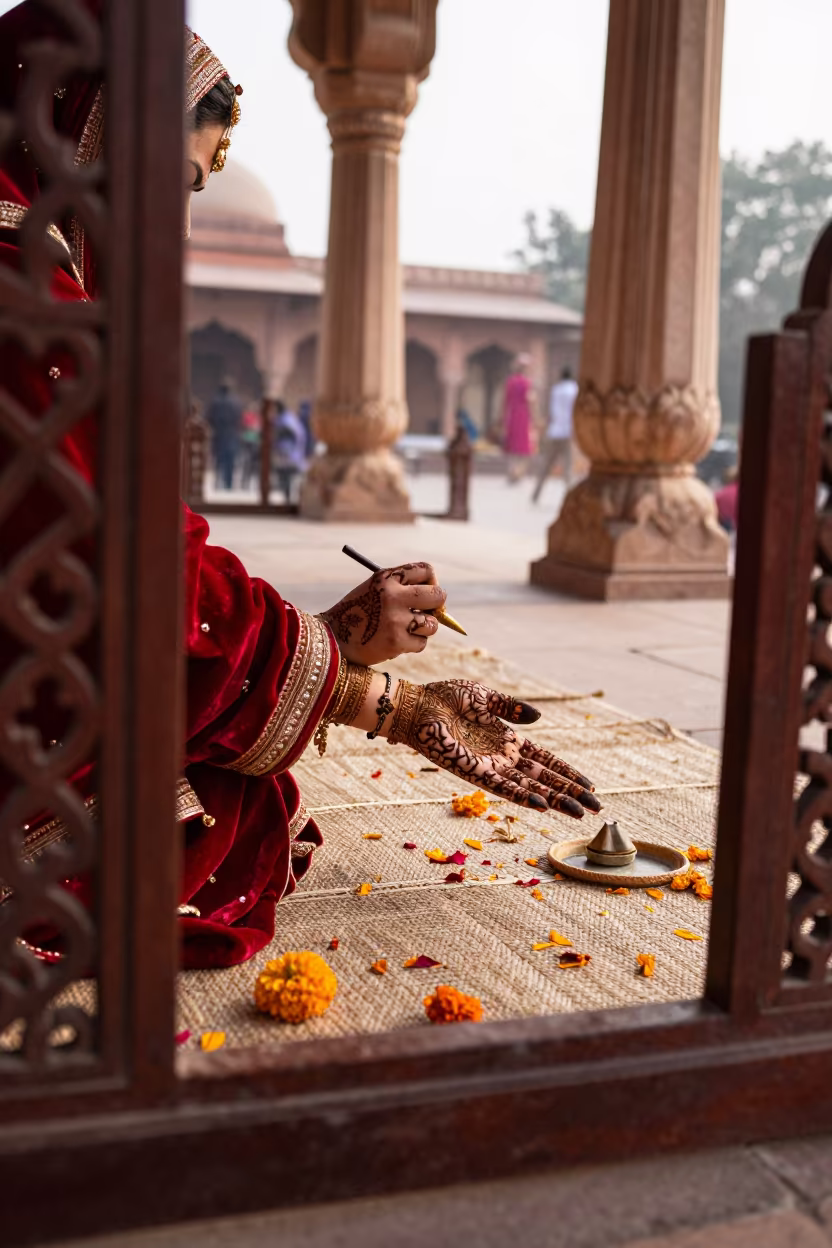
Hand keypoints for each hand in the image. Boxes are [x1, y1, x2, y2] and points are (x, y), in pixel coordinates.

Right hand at [321, 563, 446, 665]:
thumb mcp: (375, 590)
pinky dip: (412, 645)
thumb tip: (440, 603)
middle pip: (438, 596)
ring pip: (432, 624)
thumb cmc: (357, 613)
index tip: (426, 594)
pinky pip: (421, 643)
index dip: (432, 582)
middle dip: (437, 607)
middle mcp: (392, 595)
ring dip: (422, 629)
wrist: (331, 639)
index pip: (426, 570)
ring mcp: (395, 620)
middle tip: (427, 614)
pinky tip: (395, 642)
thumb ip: (403, 589)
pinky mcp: (395, 642)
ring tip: (404, 630)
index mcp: (386, 577)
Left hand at [389, 679, 600, 818]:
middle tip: (596, 808)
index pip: (545, 760)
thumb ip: (510, 707)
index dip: (567, 773)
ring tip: (579, 813)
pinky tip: (541, 805)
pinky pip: (502, 787)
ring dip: (555, 800)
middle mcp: (502, 757)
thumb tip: (537, 717)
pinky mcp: (473, 771)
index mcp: (507, 739)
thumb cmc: (444, 698)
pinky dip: (522, 796)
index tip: (589, 785)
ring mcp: (489, 766)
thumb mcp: (483, 697)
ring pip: (530, 787)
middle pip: (544, 778)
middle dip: (570, 793)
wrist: (417, 704)